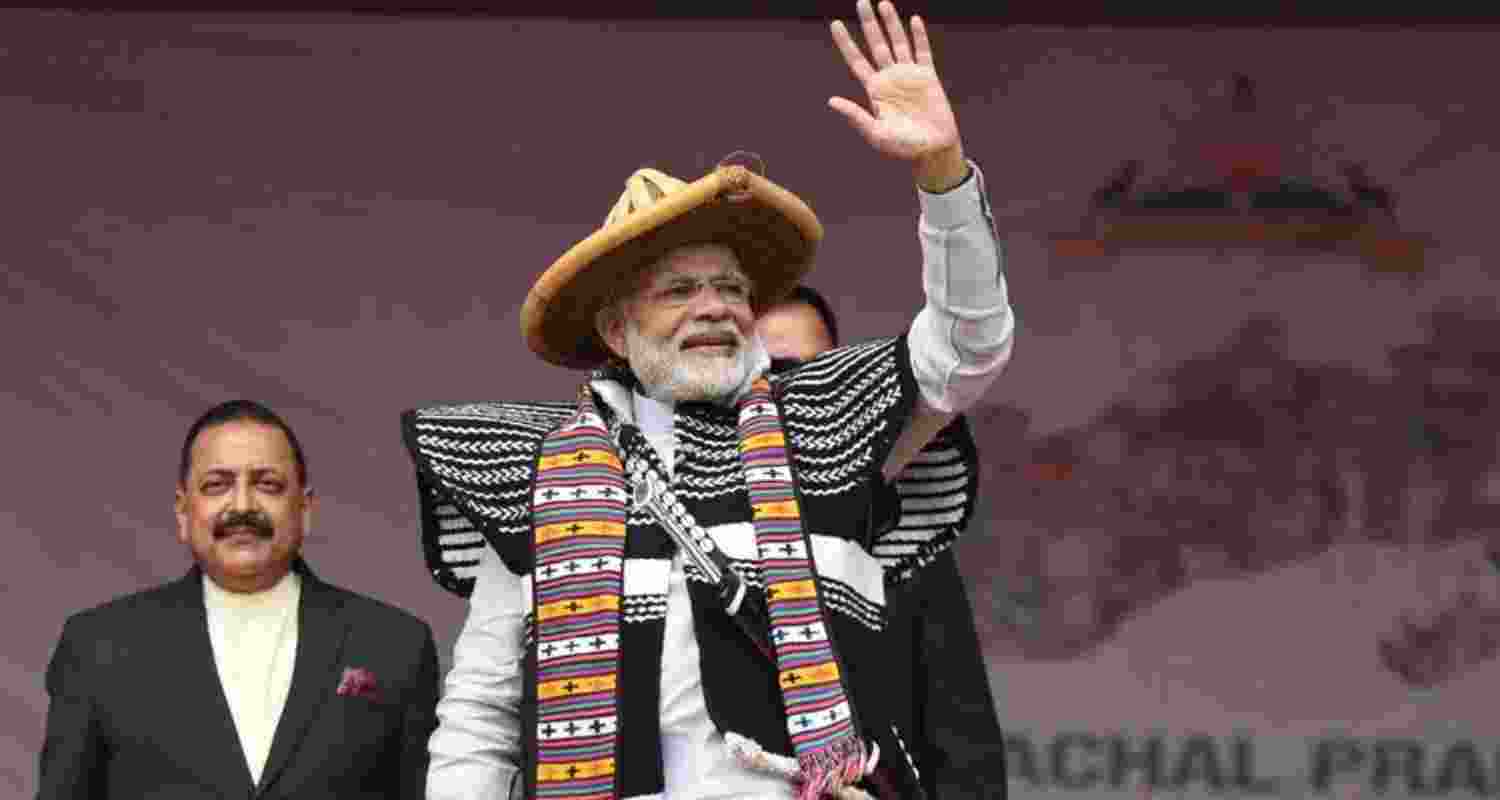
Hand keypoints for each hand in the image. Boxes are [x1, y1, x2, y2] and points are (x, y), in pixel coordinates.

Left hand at [829, 0, 966, 191]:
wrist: (933, 150)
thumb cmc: (903, 147)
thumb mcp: (876, 134)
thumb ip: (856, 116)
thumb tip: (831, 101)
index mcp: (875, 91)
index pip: (856, 61)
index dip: (846, 43)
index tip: (835, 24)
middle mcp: (890, 78)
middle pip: (876, 44)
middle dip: (868, 23)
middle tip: (860, 1)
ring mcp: (909, 75)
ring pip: (897, 42)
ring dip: (891, 23)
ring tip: (883, 3)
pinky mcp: (928, 77)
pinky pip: (922, 51)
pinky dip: (918, 36)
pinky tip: (913, 20)